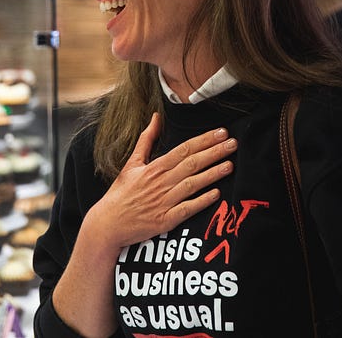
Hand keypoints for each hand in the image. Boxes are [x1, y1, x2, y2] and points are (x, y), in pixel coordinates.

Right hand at [87, 113, 237, 250]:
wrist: (108, 224)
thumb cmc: (121, 193)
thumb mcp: (132, 163)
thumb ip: (147, 139)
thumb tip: (156, 117)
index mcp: (154, 167)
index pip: (184, 149)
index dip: (204, 140)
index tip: (221, 133)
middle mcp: (160, 182)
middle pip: (192, 163)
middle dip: (214, 152)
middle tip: (233, 144)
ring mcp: (164, 202)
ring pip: (192, 184)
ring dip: (212, 174)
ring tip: (230, 165)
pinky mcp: (165, 220)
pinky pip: (187, 209)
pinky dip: (201, 201)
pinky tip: (216, 194)